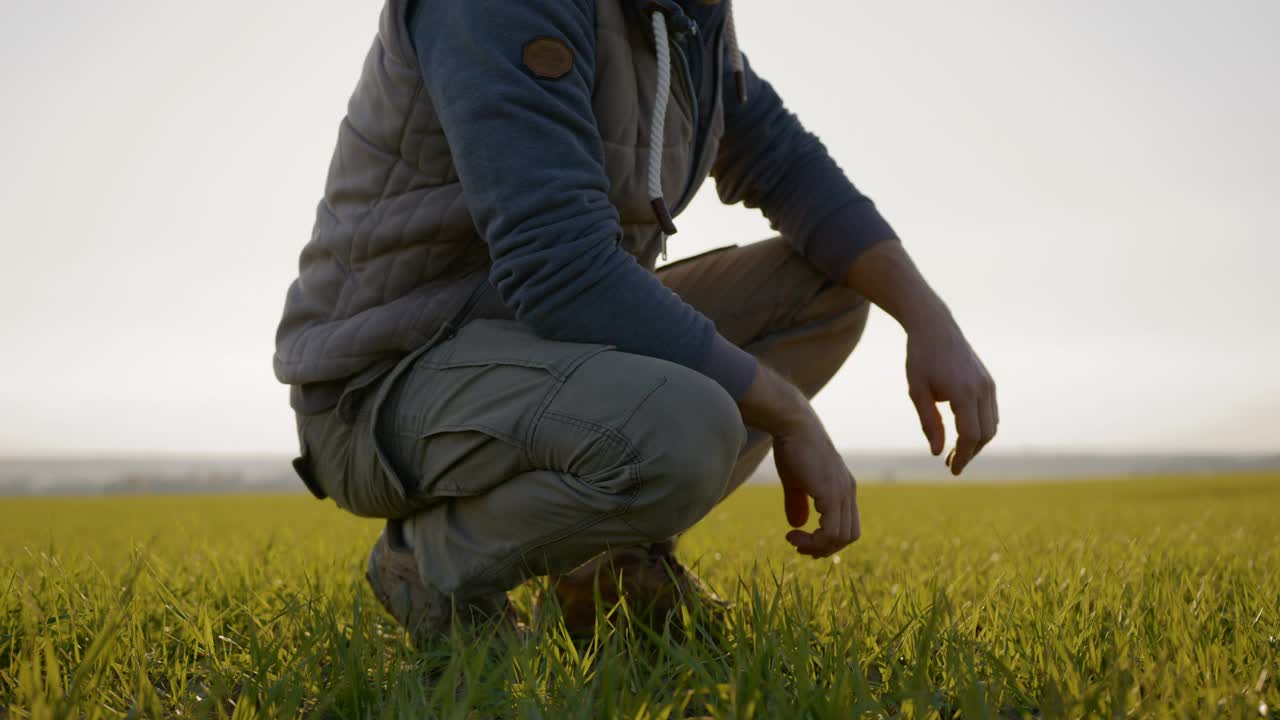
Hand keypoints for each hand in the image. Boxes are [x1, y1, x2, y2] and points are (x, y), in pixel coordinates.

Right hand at [774, 416, 860, 557]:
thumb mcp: (795, 480)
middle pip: (849, 536)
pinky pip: (830, 531)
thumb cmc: (792, 446)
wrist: (792, 423)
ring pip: (841, 537)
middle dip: (825, 548)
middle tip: (801, 547)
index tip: (803, 539)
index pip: (848, 525)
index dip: (829, 539)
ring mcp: (842, 492)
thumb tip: (797, 525)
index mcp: (843, 488)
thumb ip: (798, 503)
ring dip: (817, 547)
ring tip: (794, 541)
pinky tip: (794, 534)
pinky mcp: (831, 493)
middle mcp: (848, 491)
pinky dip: (814, 540)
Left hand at [841, 238, 999, 474]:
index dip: (962, 456)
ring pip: (992, 425)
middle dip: (970, 453)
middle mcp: (981, 389)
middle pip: (985, 434)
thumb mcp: (917, 391)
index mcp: (963, 392)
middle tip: (951, 464)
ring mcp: (988, 384)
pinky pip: (991, 413)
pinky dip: (982, 428)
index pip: (969, 435)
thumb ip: (928, 422)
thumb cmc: (920, 358)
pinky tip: (964, 433)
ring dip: (977, 442)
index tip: (951, 469)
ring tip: (956, 452)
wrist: (935, 328)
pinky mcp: (988, 381)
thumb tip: (937, 451)